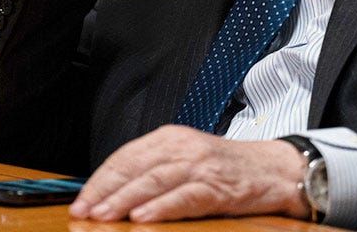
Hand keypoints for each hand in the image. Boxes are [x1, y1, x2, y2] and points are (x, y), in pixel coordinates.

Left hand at [68, 125, 309, 222]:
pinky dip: (162, 207)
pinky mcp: (218, 186)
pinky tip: (143, 217)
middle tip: (83, 211)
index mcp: (170, 138)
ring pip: (154, 181)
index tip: (80, 200)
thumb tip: (112, 194)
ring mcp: (200, 165)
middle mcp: (183, 147)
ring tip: (103, 215)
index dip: (100, 179)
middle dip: (105, 191)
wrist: (276, 169)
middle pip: (134, 167)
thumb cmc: (228, 168)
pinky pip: (185, 196)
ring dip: (125, 199)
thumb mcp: (186, 159)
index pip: (125, 156)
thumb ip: (154, 171)